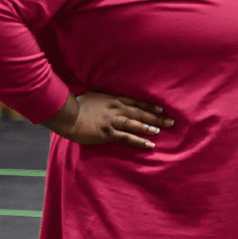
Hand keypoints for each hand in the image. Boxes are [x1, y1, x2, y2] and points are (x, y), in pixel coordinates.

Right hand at [43, 91, 172, 148]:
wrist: (67, 115)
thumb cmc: (77, 104)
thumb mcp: (94, 95)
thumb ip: (104, 96)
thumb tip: (108, 95)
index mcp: (114, 99)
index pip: (137, 103)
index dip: (150, 107)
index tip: (162, 109)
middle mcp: (117, 109)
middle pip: (141, 113)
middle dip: (157, 117)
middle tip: (170, 121)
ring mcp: (113, 121)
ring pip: (136, 124)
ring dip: (150, 127)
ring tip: (161, 130)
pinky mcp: (108, 133)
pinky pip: (127, 138)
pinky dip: (139, 141)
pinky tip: (149, 144)